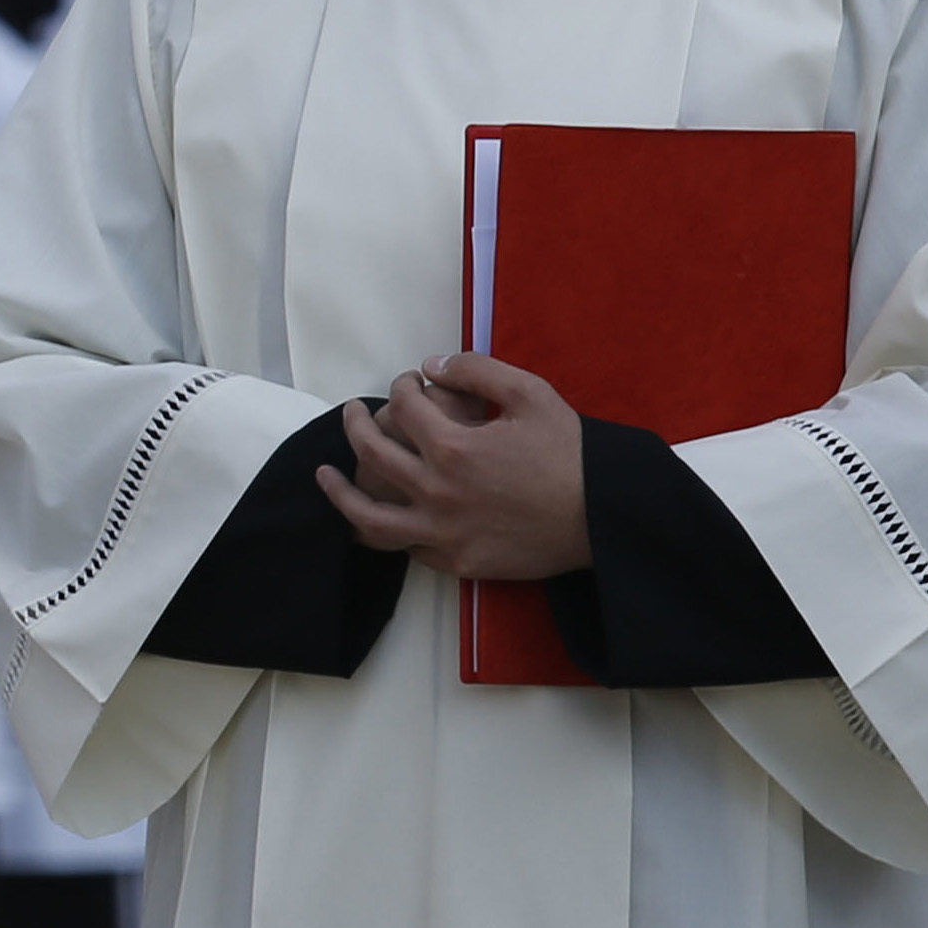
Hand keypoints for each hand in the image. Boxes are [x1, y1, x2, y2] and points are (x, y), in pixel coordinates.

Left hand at [318, 353, 590, 578]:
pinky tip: (373, 516)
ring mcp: (442, 533)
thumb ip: (478, 371)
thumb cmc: (571, 453)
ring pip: (369, 518)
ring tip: (324, 475)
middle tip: (351, 413)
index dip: (400, 387)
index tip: (407, 382)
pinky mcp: (456, 562)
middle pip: (372, 455)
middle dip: (355, 426)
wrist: (603, 516)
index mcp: (453, 448)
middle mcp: (437, 492)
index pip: (403, 409)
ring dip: (340, 494)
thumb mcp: (532, 394)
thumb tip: (432, 365)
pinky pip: (405, 548)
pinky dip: (383, 530)